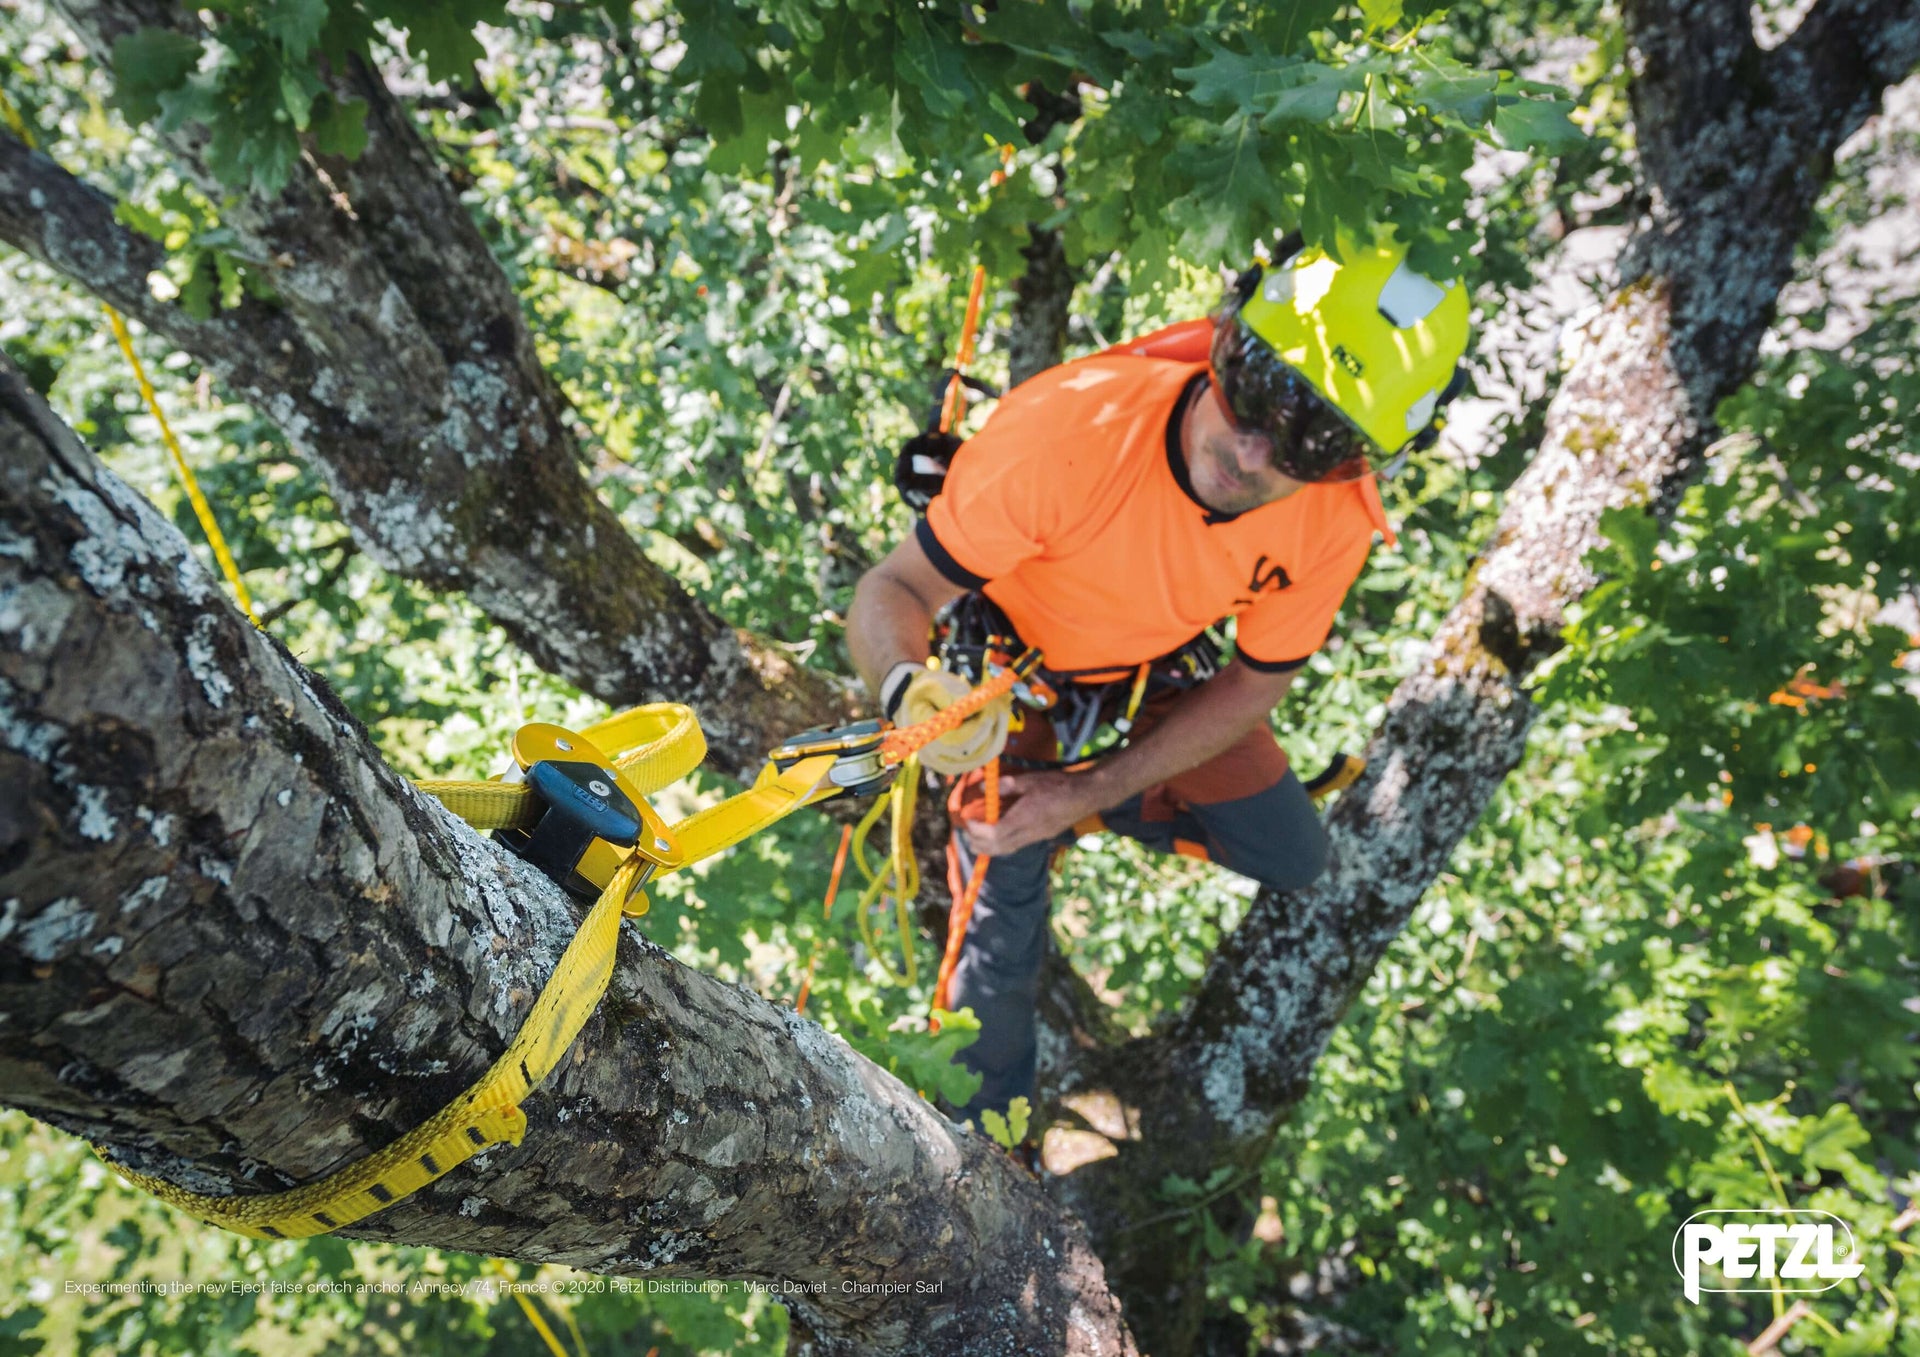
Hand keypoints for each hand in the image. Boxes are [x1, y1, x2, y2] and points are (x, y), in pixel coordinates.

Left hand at [961, 771, 1104, 857]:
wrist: (1085, 795)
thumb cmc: (1058, 785)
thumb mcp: (1029, 780)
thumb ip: (1005, 785)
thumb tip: (982, 788)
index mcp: (1024, 818)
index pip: (994, 834)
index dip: (977, 831)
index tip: (967, 820)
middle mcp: (1028, 833)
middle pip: (998, 848)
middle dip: (978, 844)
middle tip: (967, 834)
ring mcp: (1036, 837)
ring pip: (1006, 850)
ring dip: (989, 848)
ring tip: (976, 839)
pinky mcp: (1041, 837)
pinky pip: (1016, 846)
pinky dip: (1001, 845)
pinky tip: (997, 836)